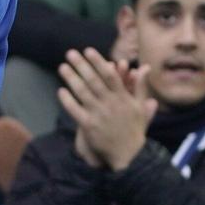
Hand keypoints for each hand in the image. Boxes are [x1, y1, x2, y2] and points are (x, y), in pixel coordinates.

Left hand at [57, 48, 154, 171]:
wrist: (129, 154)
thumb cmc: (135, 130)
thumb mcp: (141, 107)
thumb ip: (140, 86)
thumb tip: (143, 68)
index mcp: (122, 97)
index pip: (109, 74)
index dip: (98, 61)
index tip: (88, 50)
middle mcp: (110, 103)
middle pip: (93, 80)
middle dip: (81, 65)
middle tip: (70, 53)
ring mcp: (99, 114)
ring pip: (82, 92)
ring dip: (71, 78)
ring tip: (62, 67)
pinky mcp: (89, 126)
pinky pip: (75, 110)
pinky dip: (68, 100)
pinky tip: (61, 91)